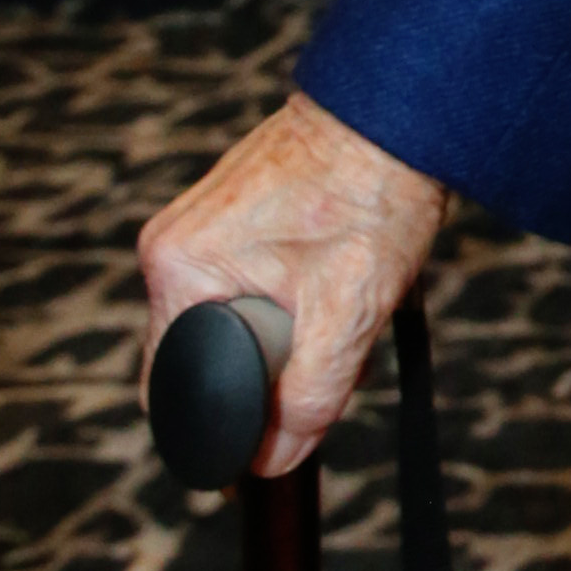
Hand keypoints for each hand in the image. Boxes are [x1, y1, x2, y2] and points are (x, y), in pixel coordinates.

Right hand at [137, 91, 445, 478]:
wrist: (401, 110)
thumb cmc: (373, 193)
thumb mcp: (346, 309)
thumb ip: (309, 395)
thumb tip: (273, 461)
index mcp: (178, 267)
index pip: (169, 383)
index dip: (217, 421)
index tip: (266, 441)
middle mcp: (173, 245)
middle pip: (202, 352)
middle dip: (262, 375)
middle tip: (327, 366)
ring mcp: (200, 224)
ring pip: (231, 318)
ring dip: (283, 337)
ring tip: (342, 316)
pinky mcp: (233, 212)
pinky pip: (245, 283)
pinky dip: (289, 300)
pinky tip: (336, 288)